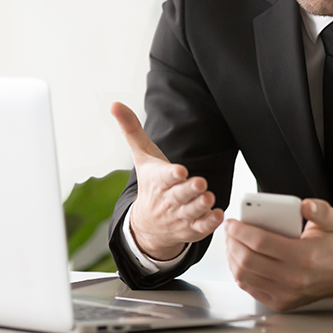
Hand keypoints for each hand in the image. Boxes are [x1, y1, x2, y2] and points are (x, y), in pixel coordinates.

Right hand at [110, 102, 223, 259]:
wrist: (147, 225)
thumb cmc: (150, 184)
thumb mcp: (142, 157)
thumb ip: (132, 130)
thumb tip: (115, 104)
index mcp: (158, 181)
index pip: (164, 177)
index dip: (171, 175)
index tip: (180, 171)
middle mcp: (169, 200)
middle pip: (180, 195)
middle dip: (190, 189)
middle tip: (201, 183)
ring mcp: (180, 216)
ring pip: (192, 212)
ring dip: (201, 206)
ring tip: (209, 198)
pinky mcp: (191, 229)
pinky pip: (201, 228)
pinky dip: (210, 223)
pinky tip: (218, 215)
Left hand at [225, 198, 332, 310]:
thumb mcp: (331, 221)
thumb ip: (318, 210)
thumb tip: (305, 205)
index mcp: (305, 256)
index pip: (261, 243)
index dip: (241, 231)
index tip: (232, 222)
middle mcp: (294, 278)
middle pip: (248, 260)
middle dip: (232, 243)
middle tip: (229, 231)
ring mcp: (286, 294)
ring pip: (245, 277)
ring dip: (232, 258)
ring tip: (231, 243)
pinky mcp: (280, 302)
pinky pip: (250, 288)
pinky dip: (239, 273)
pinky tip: (239, 259)